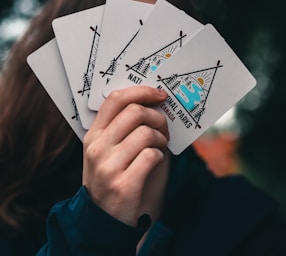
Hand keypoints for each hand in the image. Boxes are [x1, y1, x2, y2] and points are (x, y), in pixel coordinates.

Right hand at [82, 86, 168, 226]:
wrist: (103, 221)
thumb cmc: (112, 178)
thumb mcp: (108, 151)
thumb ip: (124, 128)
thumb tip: (154, 104)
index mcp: (93, 135)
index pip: (115, 100)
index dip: (141, 92)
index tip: (159, 95)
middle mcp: (97, 148)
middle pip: (135, 112)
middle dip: (158, 117)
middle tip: (164, 128)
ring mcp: (108, 166)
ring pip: (146, 133)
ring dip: (161, 139)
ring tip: (160, 148)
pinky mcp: (123, 184)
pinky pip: (152, 155)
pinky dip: (160, 156)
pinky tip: (156, 162)